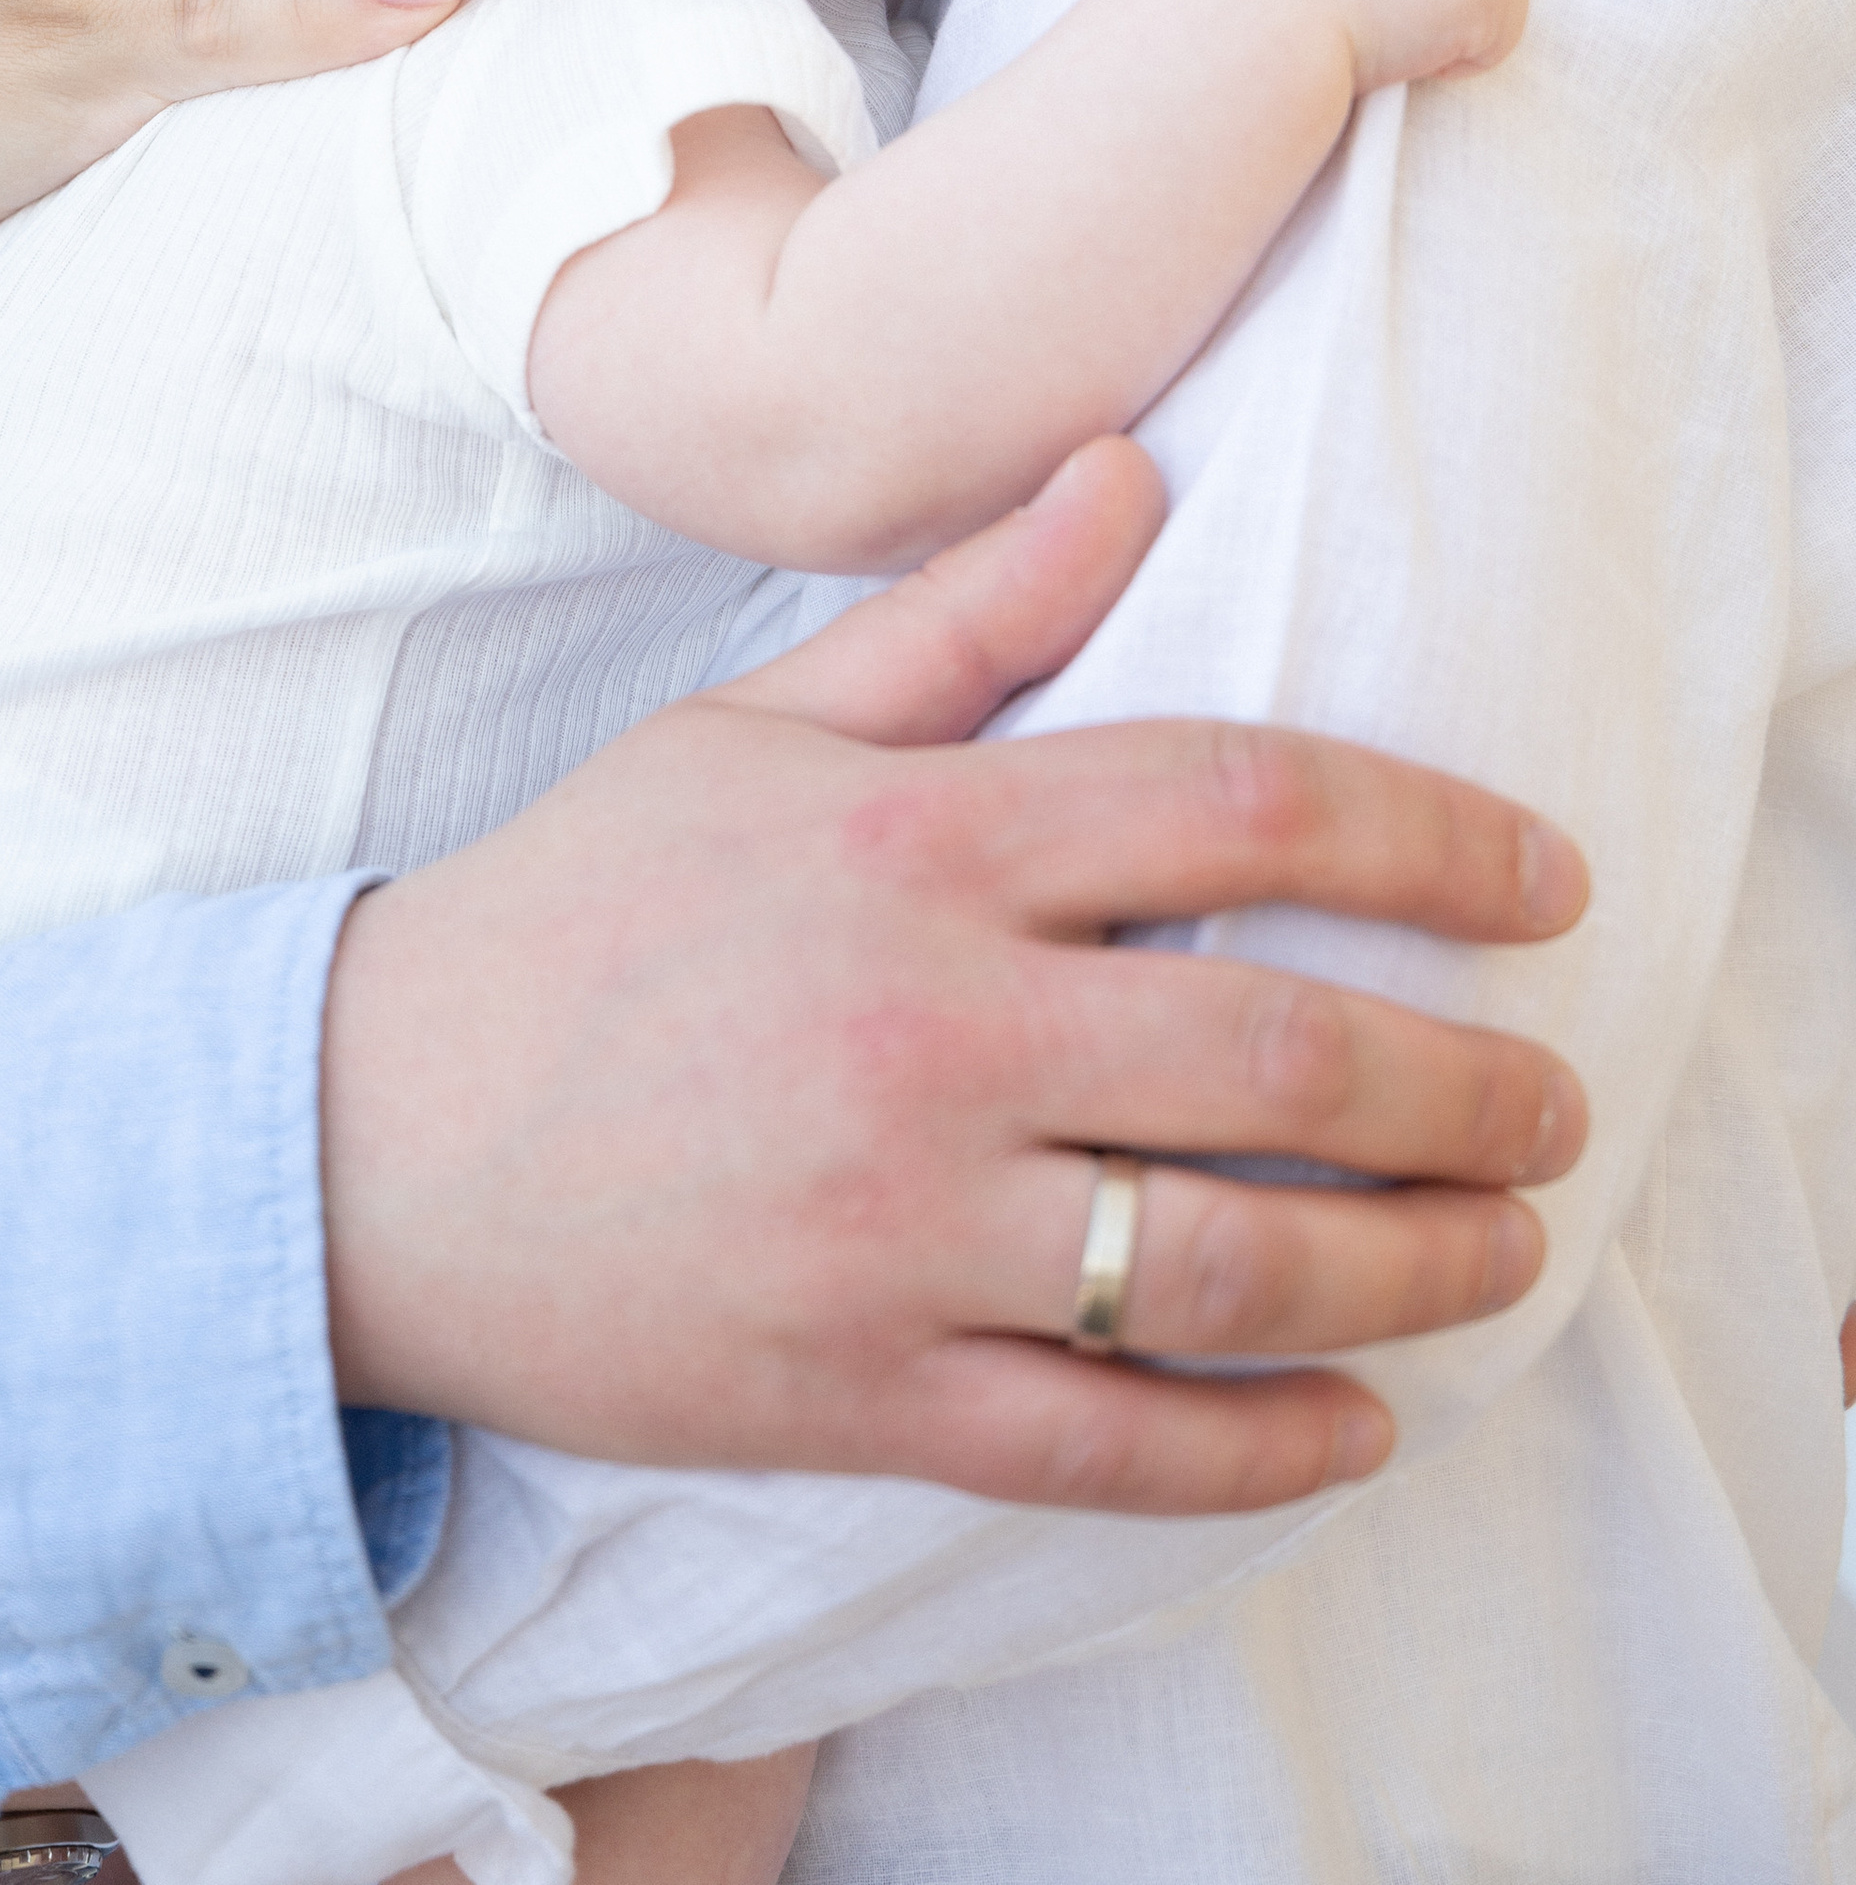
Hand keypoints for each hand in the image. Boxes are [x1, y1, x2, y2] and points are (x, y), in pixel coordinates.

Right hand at [322, 439, 1587, 1515]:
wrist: (358, 1140)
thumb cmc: (572, 912)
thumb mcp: (754, 726)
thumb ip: (965, 614)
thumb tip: (1134, 468)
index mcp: (912, 840)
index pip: (1237, 800)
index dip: (1430, 834)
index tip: (1542, 878)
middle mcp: (927, 1027)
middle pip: (1280, 1045)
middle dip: (1469, 1082)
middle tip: (1556, 1099)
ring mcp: (893, 1225)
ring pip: (1229, 1262)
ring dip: (1416, 1267)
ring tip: (1503, 1252)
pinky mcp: (855, 1390)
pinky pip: (1109, 1442)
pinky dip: (1260, 1445)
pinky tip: (1353, 1420)